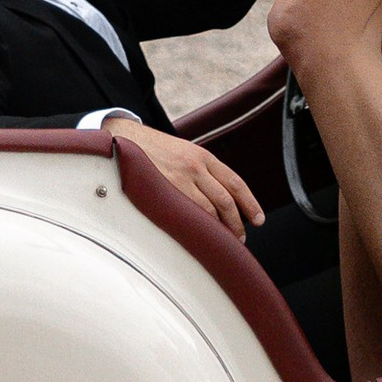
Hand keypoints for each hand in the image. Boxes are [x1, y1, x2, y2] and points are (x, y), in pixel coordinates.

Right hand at [102, 115, 261, 240]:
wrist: (123, 139)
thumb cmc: (153, 149)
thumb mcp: (183, 151)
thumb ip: (201, 170)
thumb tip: (218, 197)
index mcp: (203, 156)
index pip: (235, 182)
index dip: (250, 203)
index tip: (258, 219)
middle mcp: (196, 166)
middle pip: (226, 200)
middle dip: (237, 222)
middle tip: (241, 238)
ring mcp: (180, 178)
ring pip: (210, 210)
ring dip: (220, 229)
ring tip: (224, 241)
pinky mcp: (165, 189)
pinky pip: (188, 213)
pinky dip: (200, 226)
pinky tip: (203, 235)